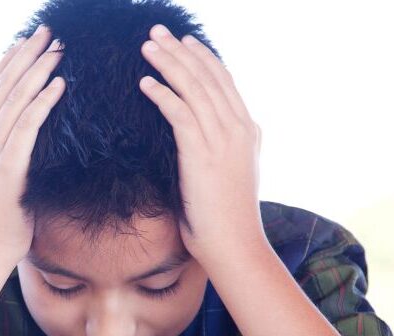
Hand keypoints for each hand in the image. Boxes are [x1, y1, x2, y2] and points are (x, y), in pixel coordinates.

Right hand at [0, 25, 65, 267]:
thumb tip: (25, 144)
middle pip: (3, 85)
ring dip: (39, 70)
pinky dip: (43, 102)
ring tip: (59, 49)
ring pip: (16, 100)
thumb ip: (5, 156)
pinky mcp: (7, 170)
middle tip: (48, 31)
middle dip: (27, 55)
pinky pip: (27, 127)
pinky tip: (59, 84)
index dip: (10, 60)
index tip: (28, 40)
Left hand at [138, 24, 264, 263]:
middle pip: (207, 77)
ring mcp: (223, 140)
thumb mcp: (229, 177)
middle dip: (180, 52)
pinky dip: (162, 95)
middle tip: (157, 32)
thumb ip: (222, 153)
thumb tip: (205, 144)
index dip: (203, 59)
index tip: (184, 42)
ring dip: (168, 65)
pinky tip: (145, 83)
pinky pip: (179, 114)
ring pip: (193, 89)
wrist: (234, 246)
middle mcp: (239, 129)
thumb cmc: (225, 220)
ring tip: (146, 47)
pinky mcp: (202, 154)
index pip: (224, 83)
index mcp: (248, 131)